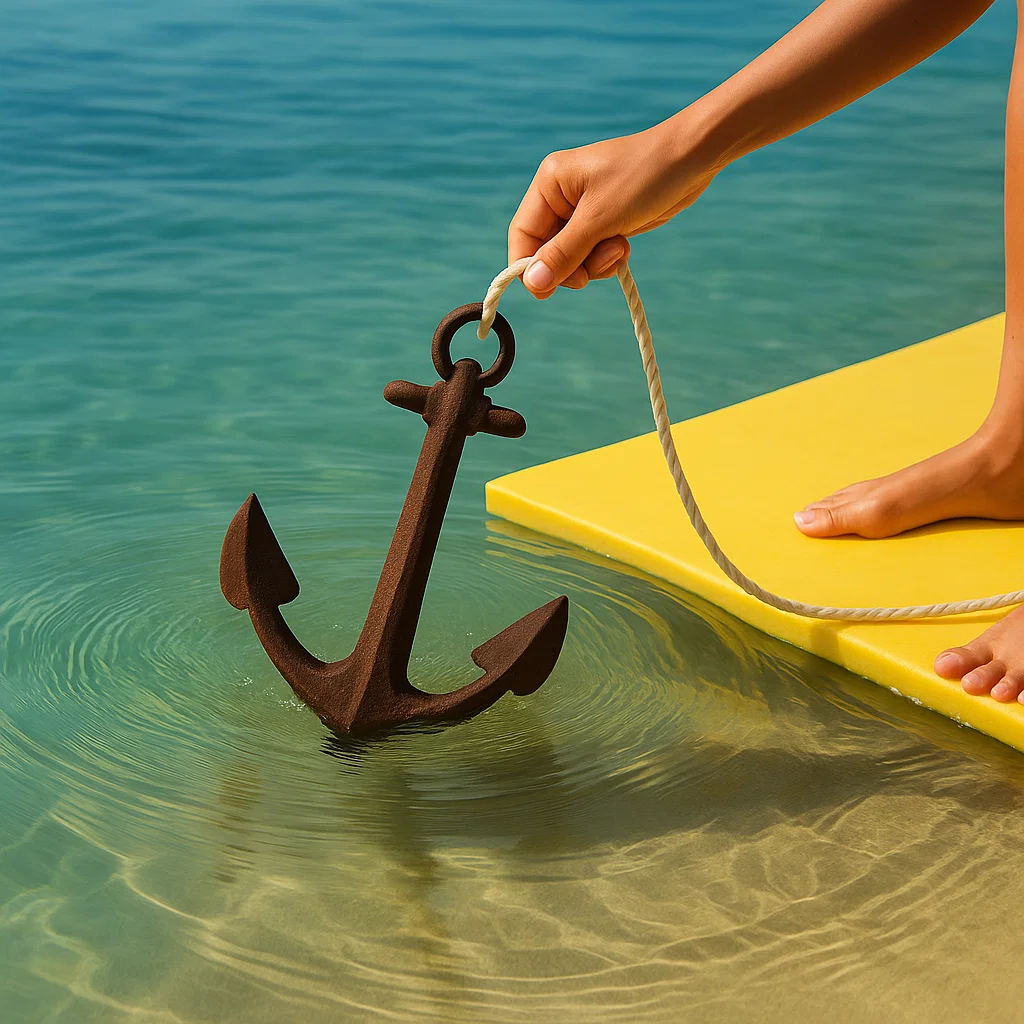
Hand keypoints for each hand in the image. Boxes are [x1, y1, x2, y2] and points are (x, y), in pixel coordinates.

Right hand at [508, 114, 720, 297]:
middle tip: (592, 272)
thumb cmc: (644, 177)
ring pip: (572, 258)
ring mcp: (584, 211)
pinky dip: (606, 259)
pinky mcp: (605, 221)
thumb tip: (532, 284)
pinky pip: (592, 255)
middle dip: (571, 266)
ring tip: (619, 247)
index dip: (529, 266)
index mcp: (550, 183)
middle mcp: (562, 196)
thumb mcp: (600, 219)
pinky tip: (624, 246)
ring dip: (593, 264)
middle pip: (547, 251)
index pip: (523, 234)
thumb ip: (563, 253)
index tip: (545, 292)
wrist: (692, 159)